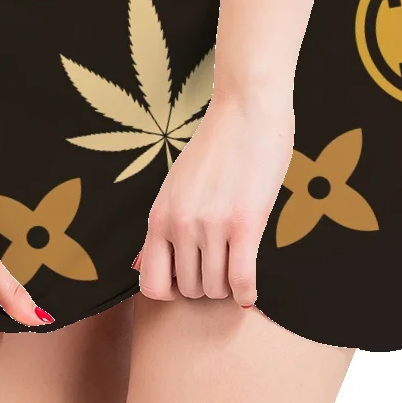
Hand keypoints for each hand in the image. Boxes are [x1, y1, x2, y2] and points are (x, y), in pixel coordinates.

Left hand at [135, 91, 294, 308]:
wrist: (246, 108)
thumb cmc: (217, 143)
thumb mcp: (177, 184)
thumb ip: (169, 221)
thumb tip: (154, 262)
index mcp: (159, 214)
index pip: (150, 284)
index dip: (172, 289)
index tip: (190, 276)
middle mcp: (179, 224)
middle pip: (189, 290)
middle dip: (207, 285)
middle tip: (222, 266)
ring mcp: (211, 225)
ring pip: (216, 289)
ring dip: (228, 286)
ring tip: (237, 266)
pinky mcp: (244, 224)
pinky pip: (242, 282)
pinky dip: (247, 294)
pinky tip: (251, 289)